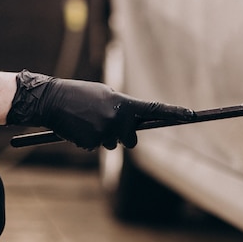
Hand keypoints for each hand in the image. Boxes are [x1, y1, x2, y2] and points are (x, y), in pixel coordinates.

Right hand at [6, 70, 193, 149]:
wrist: (51, 99)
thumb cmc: (79, 94)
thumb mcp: (105, 94)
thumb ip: (122, 107)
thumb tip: (133, 122)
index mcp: (125, 103)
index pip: (155, 109)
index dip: (174, 112)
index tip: (191, 114)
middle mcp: (119, 119)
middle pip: (131, 139)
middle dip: (122, 135)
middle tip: (104, 121)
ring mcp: (106, 132)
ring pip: (112, 144)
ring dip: (103, 137)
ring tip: (87, 121)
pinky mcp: (92, 143)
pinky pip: (96, 147)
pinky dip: (88, 141)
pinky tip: (78, 128)